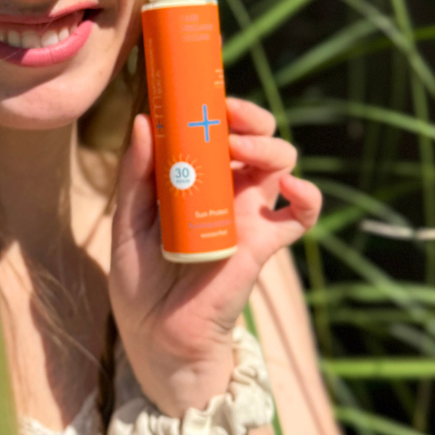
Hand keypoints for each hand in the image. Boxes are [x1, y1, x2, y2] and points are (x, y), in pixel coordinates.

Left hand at [109, 98, 321, 416]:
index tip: (204, 96)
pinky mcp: (264, 243)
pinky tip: (292, 187)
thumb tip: (142, 122)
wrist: (157, 339)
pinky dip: (307, 196)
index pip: (216, 130)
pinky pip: (301, 214)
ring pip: (280, 163)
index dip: (217, 107)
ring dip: (267, 146)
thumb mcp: (128, 222)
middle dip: (249, 117)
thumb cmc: (140, 281)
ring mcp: (249, 214)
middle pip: (255, 137)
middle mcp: (226, 190)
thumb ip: (135, 175)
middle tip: (229, 118)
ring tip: (241, 149)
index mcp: (195, 179)